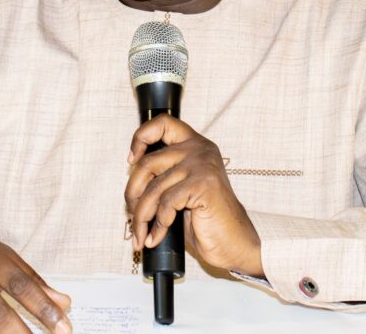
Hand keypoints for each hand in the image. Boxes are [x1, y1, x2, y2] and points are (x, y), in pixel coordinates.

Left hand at [124, 114, 263, 276]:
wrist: (234, 243)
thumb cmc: (205, 219)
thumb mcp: (180, 190)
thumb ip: (162, 176)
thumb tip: (131, 181)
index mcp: (194, 145)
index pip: (163, 123)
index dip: (141, 137)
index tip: (131, 160)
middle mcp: (199, 149)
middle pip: (148, 162)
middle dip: (132, 193)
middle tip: (132, 215)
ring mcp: (202, 165)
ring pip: (154, 188)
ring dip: (142, 217)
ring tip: (141, 236)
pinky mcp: (204, 184)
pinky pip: (167, 202)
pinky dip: (158, 224)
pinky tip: (157, 237)